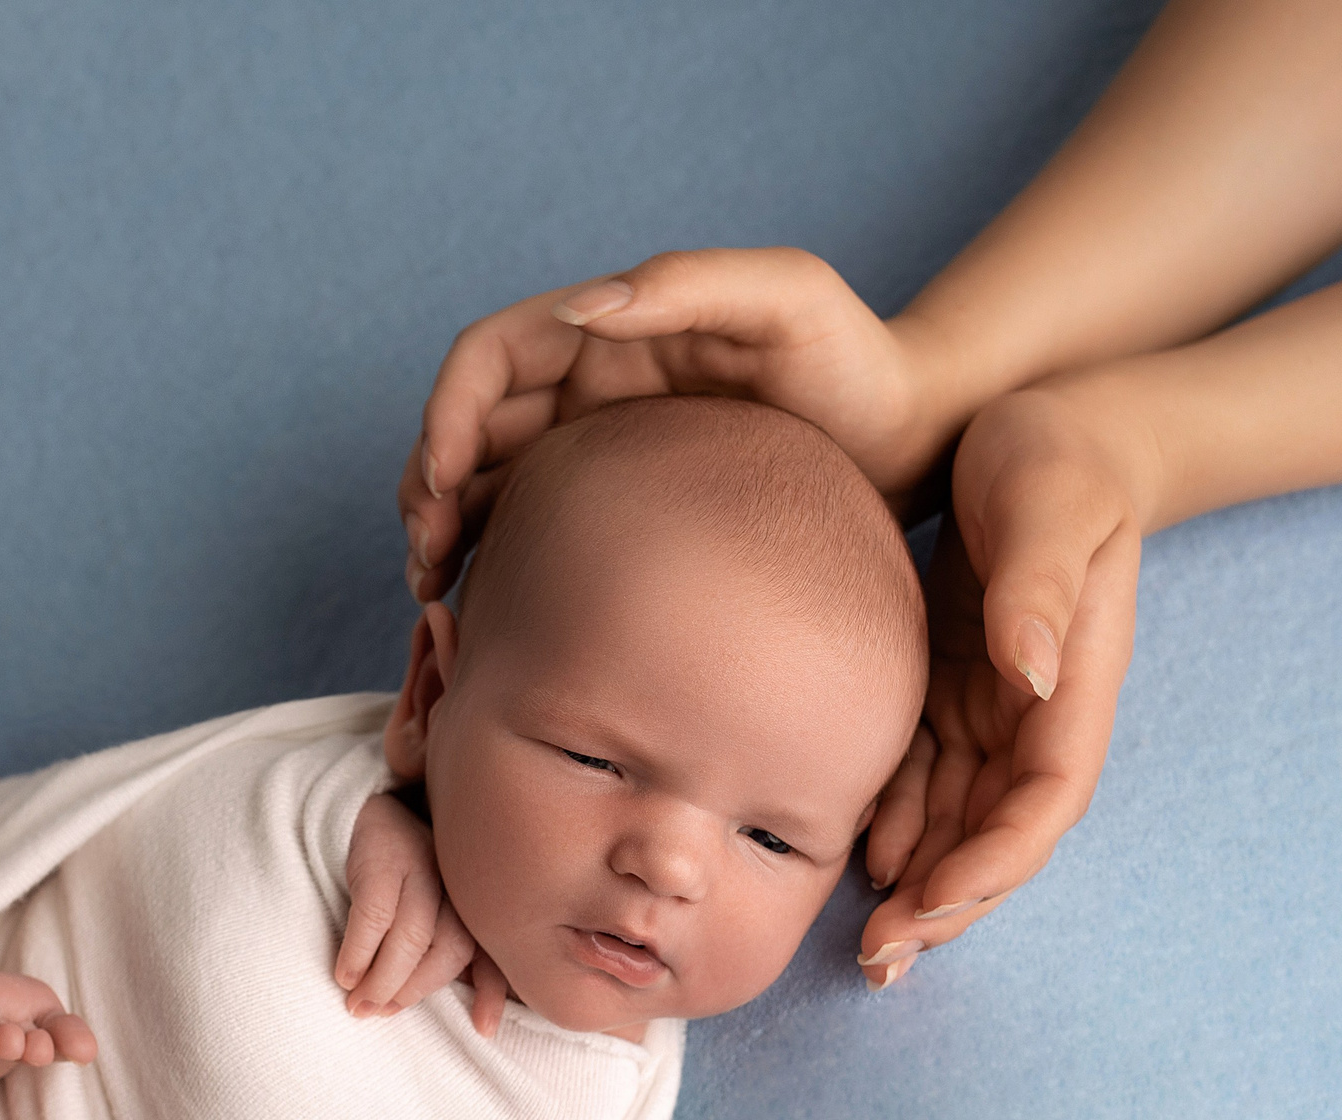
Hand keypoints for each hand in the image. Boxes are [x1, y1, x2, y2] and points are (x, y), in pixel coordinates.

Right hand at [334, 793, 508, 1036]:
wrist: (376, 808)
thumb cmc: (410, 876)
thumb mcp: (443, 912)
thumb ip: (463, 957)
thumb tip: (483, 1023)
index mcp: (479, 902)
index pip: (493, 950)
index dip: (492, 992)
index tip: (484, 1029)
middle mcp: (459, 884)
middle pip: (449, 951)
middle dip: (414, 990)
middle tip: (379, 1011)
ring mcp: (422, 868)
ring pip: (413, 938)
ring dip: (384, 980)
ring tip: (359, 1002)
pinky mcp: (383, 860)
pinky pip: (374, 917)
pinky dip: (358, 954)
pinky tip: (344, 973)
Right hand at [398, 248, 956, 598]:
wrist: (914, 438)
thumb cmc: (859, 359)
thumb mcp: (789, 296)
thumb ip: (689, 283)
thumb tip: (578, 310)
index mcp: (609, 331)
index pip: (491, 357)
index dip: (448, 412)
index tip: (444, 479)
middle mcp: (589, 387)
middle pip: (468, 429)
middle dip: (428, 485)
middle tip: (427, 556)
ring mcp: (599, 451)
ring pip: (484, 487)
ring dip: (442, 531)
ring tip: (437, 591)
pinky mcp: (620, 511)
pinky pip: (532, 534)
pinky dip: (494, 567)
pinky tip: (491, 614)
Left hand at [855, 387, 1146, 984]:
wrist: (1035, 419)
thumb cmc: (1054, 455)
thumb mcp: (1049, 504)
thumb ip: (1038, 585)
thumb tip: (1027, 670)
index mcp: (1074, 682)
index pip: (1044, 800)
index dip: (993, 863)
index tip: (932, 904)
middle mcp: (1037, 711)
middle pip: (1000, 835)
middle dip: (950, 905)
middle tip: (884, 963)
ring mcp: (992, 706)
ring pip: (958, 821)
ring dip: (919, 886)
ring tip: (869, 948)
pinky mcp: (949, 690)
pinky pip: (923, 779)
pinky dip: (893, 827)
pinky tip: (850, 863)